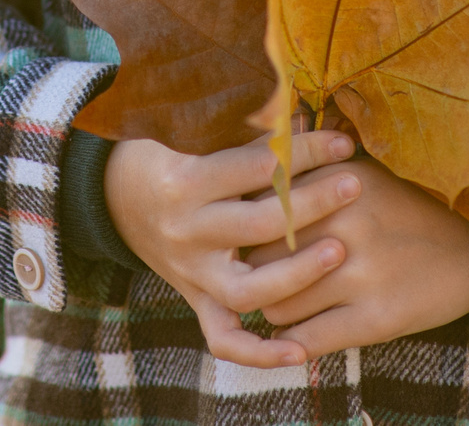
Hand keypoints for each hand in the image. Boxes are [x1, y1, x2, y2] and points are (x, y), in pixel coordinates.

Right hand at [103, 129, 364, 366]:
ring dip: (297, 274)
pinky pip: (225, 339)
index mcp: (184, 182)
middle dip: (314, 202)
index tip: (342, 142)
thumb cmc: (162, 153)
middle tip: (354, 185)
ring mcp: (191, 273)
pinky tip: (302, 352)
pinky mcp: (195, 300)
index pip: (255, 168)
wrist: (114, 196)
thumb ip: (241, 130)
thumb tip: (302, 114)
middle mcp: (186, 232)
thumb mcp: (188, 132)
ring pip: (249, 289)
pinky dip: (260, 353)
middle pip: (260, 224)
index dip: (303, 152)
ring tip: (339, 251)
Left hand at [238, 157, 468, 356]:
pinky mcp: (376, 318)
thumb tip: (243, 192)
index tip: (249, 240)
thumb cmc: (403, 210)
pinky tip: (304, 332)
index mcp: (336, 182)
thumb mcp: (359, 175)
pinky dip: (295, 343)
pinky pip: (307, 340)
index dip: (247, 230)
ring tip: (290, 304)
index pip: (258, 210)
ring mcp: (361, 273)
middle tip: (264, 279)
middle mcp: (345, 223)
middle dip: (256, 272)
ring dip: (276, 309)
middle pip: (258, 259)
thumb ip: (305, 178)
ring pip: (275, 304)